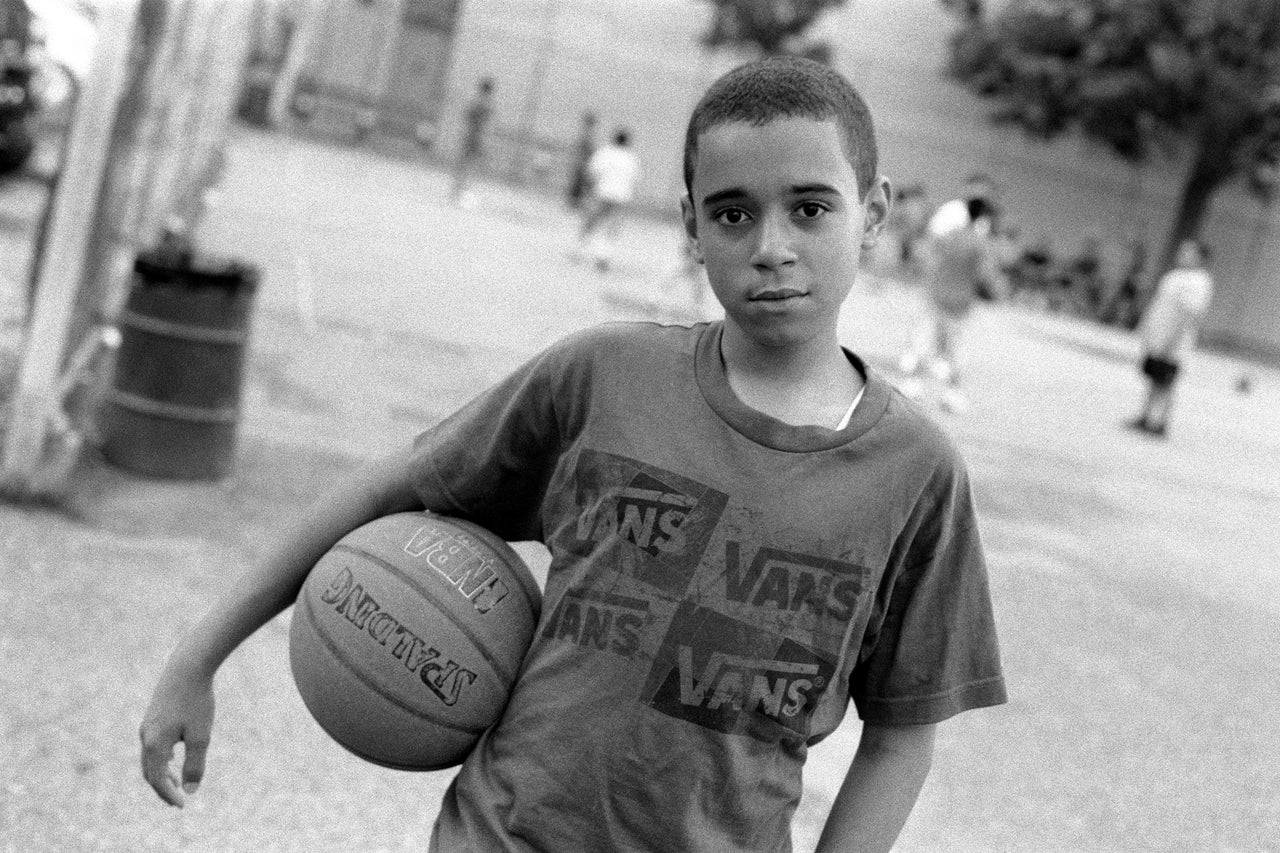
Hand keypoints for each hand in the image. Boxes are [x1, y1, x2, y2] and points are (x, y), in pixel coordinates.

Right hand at [139, 666, 215, 806]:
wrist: (188, 666)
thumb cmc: (196, 700)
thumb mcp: (200, 736)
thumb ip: (195, 764)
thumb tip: (191, 790)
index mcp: (154, 745)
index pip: (157, 780)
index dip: (168, 795)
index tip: (182, 806)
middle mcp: (146, 736)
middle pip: (149, 771)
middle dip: (162, 787)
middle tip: (176, 800)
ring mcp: (147, 724)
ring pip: (149, 757)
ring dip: (161, 773)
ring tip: (176, 782)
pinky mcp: (153, 715)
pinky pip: (152, 744)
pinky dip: (161, 757)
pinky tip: (173, 755)